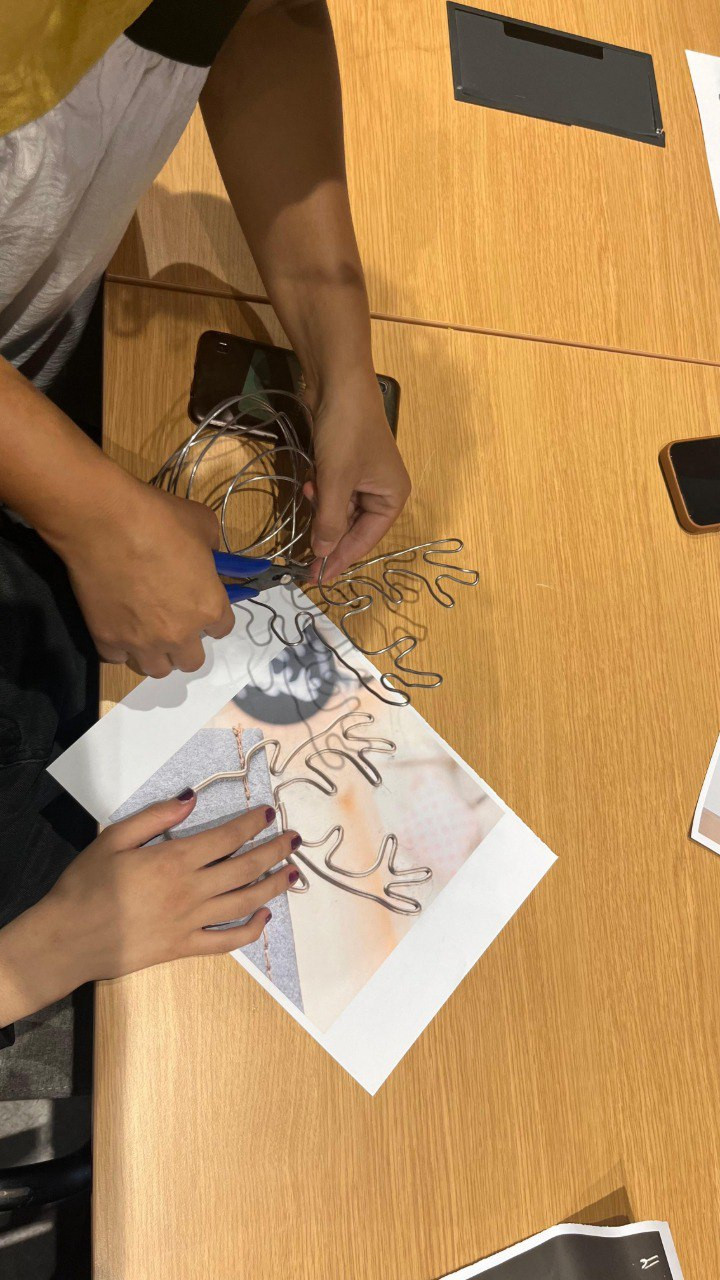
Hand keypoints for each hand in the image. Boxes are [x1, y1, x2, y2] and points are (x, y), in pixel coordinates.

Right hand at [10, 795, 300, 1011]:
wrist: (68, 938)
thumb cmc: (86, 885)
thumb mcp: (114, 839)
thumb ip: (155, 818)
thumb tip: (191, 800)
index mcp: (175, 860)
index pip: (227, 838)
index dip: (253, 824)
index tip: (270, 813)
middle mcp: (191, 890)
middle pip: (245, 868)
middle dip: (274, 851)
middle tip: (295, 840)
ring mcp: (191, 921)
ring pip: (244, 902)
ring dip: (273, 887)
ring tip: (292, 874)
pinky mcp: (185, 947)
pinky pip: (227, 941)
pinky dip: (250, 931)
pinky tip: (264, 918)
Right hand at [60, 478, 235, 676]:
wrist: (103, 521)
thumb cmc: (158, 518)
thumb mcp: (203, 524)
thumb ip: (213, 549)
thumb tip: (209, 556)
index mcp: (209, 607)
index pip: (223, 628)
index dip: (213, 615)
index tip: (200, 603)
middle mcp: (179, 634)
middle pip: (192, 660)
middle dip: (187, 643)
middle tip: (174, 621)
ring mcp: (141, 642)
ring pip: (157, 669)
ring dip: (157, 654)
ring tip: (148, 632)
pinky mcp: (107, 640)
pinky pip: (119, 658)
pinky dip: (121, 647)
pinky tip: (119, 626)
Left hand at [304, 376, 410, 580]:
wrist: (337, 380)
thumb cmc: (345, 431)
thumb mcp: (335, 481)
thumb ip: (329, 521)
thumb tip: (322, 554)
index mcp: (393, 497)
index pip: (365, 540)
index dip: (340, 559)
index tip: (316, 578)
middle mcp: (383, 491)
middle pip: (352, 527)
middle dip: (327, 531)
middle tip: (301, 553)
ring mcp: (365, 477)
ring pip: (338, 509)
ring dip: (320, 506)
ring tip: (308, 491)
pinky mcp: (347, 465)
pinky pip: (332, 492)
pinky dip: (319, 490)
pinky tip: (310, 479)